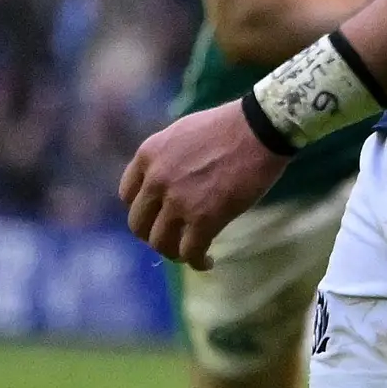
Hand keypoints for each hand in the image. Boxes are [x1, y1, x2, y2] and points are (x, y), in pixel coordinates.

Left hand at [119, 100, 287, 265]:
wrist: (259, 129)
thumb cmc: (230, 126)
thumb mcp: (183, 132)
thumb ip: (167, 157)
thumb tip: (170, 180)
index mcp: (148, 155)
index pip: (127, 195)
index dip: (143, 210)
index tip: (158, 216)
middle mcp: (155, 180)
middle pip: (139, 224)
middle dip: (155, 235)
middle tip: (174, 238)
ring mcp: (178, 201)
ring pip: (161, 242)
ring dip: (174, 252)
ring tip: (190, 253)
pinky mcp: (204, 218)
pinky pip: (190, 252)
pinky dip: (197, 262)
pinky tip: (208, 262)